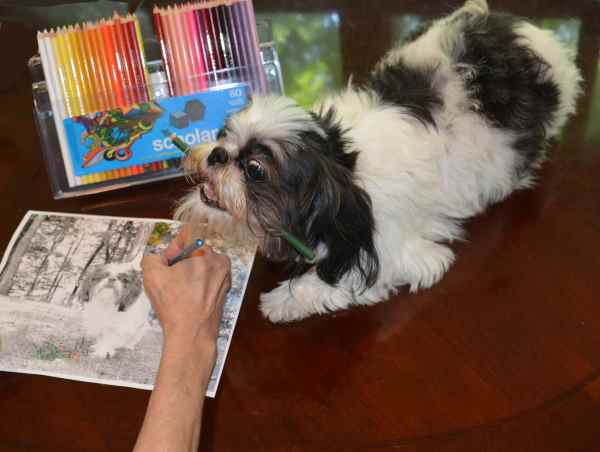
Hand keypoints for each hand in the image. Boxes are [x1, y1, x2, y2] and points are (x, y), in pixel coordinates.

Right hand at [141, 225, 230, 349]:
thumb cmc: (175, 306)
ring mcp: (225, 275)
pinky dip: (198, 283)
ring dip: (190, 272)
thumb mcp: (152, 274)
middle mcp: (219, 261)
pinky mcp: (225, 288)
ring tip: (179, 290)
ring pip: (203, 264)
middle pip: (196, 250)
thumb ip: (153, 256)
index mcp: (205, 252)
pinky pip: (209, 277)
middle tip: (171, 277)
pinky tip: (188, 296)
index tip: (169, 259)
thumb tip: (162, 258)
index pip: (188, 234)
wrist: (192, 334)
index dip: (174, 246)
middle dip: (181, 260)